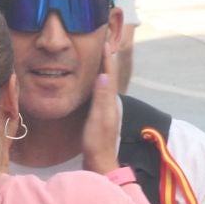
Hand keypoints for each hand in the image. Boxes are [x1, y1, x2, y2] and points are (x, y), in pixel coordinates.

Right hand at [80, 51, 121, 173]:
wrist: (99, 163)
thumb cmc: (97, 142)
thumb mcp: (98, 118)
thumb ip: (102, 98)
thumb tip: (104, 75)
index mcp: (111, 101)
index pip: (110, 73)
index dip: (107, 57)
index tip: (104, 41)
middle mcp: (111, 103)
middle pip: (110, 76)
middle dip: (106, 59)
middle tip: (103, 43)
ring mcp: (107, 110)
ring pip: (106, 84)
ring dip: (103, 69)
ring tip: (98, 57)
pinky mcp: (101, 116)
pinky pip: (100, 92)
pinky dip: (97, 82)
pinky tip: (93, 83)